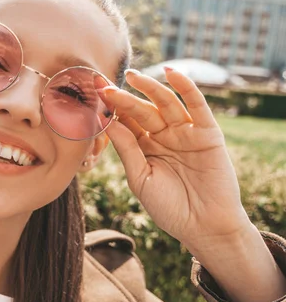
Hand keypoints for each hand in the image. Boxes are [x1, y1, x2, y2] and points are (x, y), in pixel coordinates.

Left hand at [100, 67, 250, 253]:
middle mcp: (164, 136)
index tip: (93, 95)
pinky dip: (187, 88)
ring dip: (150, 87)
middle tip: (104, 86)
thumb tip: (108, 121)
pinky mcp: (208, 133)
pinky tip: (172, 74)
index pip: (126, 121)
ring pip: (166, 103)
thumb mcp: (140, 177)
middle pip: (142, 110)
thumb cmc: (168, 208)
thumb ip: (127, 148)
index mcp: (145, 146)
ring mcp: (186, 132)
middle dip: (124, 98)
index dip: (111, 109)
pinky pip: (197, 106)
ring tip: (133, 76)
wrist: (203, 228)